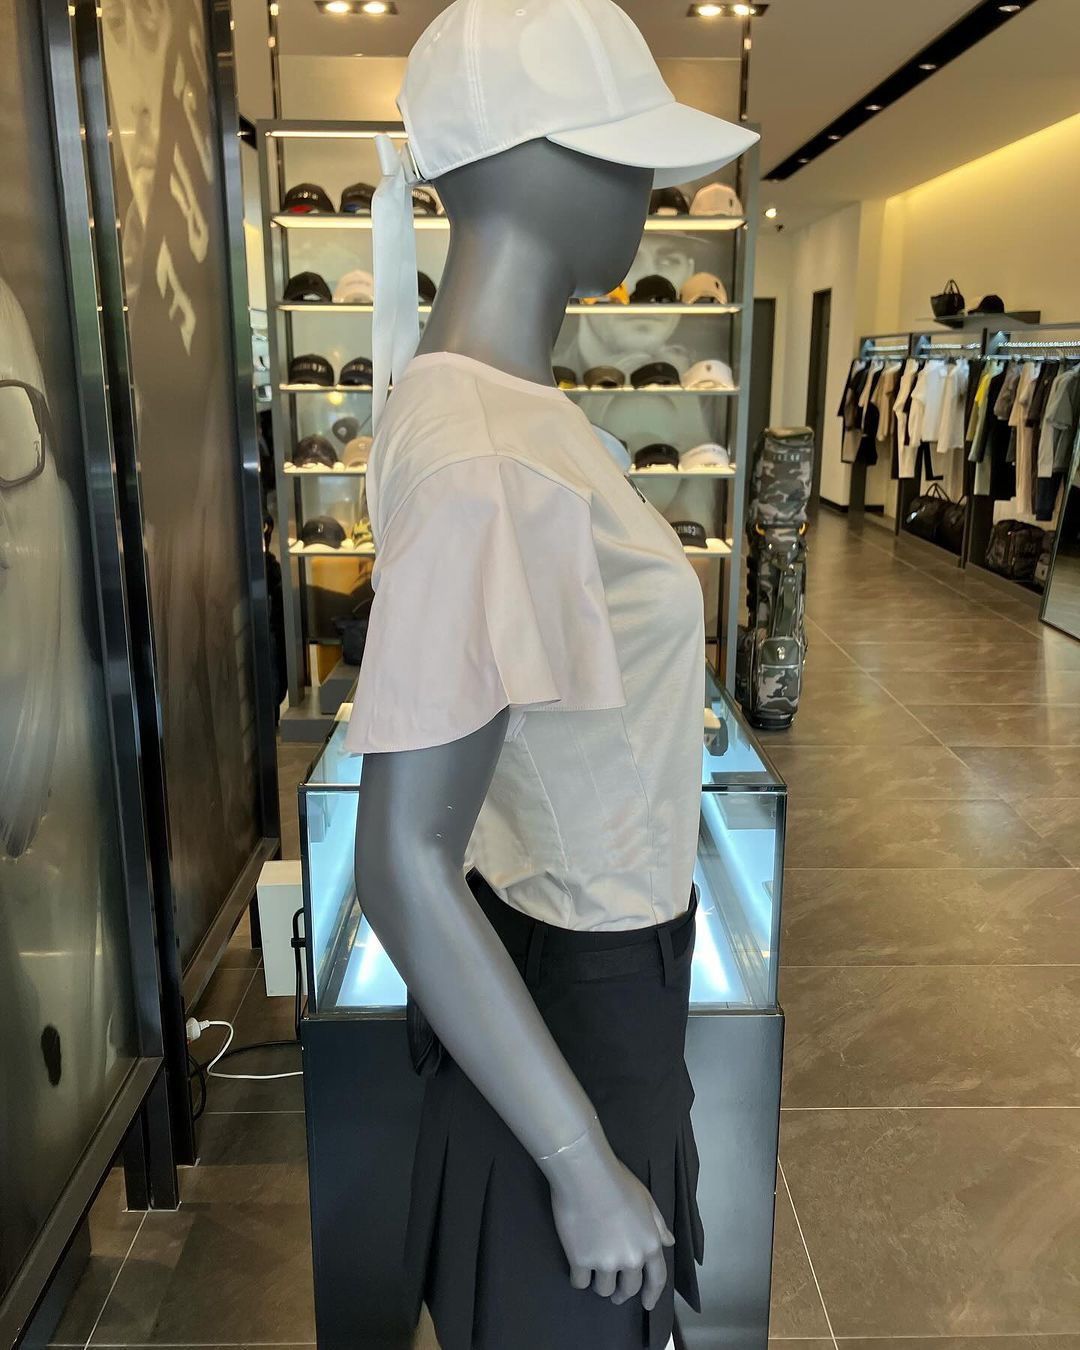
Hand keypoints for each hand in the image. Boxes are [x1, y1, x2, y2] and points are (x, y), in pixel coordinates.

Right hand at [539, 1118, 674, 1309]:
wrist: (586, 1175)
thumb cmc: (618, 1181)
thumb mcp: (646, 1199)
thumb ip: (657, 1224)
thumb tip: (668, 1242)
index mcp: (649, 1244)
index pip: (657, 1279)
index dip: (653, 1294)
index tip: (647, 1304)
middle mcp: (630, 1259)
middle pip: (628, 1288)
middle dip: (622, 1293)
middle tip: (615, 1292)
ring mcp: (605, 1263)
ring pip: (603, 1289)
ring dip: (600, 1284)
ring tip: (594, 1275)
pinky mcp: (580, 1261)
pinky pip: (579, 1282)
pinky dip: (579, 1278)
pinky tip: (577, 1270)